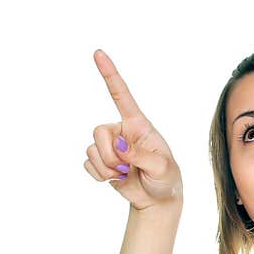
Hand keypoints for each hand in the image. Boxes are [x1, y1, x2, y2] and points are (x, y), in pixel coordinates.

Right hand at [83, 50, 181, 210]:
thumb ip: (142, 156)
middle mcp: (121, 131)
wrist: (157, 200)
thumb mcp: (162, 168)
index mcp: (139, 124)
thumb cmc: (166, 179)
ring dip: (107, 168)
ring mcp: (109, 146)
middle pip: (98, 131)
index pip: (122, 95)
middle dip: (110, 155)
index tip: (98, 53)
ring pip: (92, 150)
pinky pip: (88, 165)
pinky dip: (100, 176)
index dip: (110, 74)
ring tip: (125, 174)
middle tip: (127, 169)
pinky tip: (115, 179)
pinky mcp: (99, 161)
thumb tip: (119, 147)